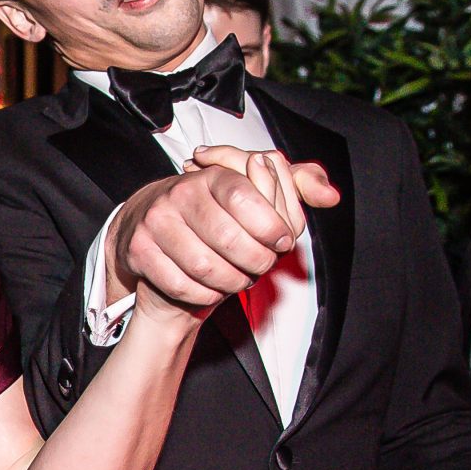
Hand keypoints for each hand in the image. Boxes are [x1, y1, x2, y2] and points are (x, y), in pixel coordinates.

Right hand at [106, 146, 340, 312]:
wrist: (150, 233)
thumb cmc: (211, 215)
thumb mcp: (252, 194)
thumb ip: (295, 187)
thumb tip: (331, 196)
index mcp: (211, 175)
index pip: (246, 197)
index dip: (270, 226)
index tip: (280, 241)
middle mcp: (179, 193)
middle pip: (229, 239)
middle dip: (255, 261)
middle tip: (260, 266)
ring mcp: (155, 223)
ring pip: (206, 267)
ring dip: (231, 281)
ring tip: (238, 278)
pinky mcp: (140, 252)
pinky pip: (181, 285)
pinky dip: (203, 294)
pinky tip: (211, 287)